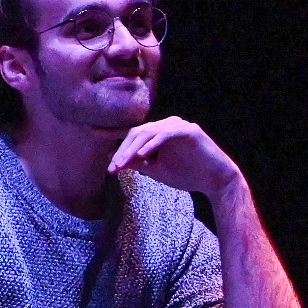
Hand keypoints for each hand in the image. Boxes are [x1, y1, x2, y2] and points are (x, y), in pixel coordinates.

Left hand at [107, 116, 242, 200]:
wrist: (215, 181)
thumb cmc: (186, 175)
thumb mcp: (155, 170)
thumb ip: (137, 163)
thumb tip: (115, 161)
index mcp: (158, 133)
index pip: (132, 132)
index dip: (113, 134)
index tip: (93, 133)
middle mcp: (167, 125)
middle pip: (137, 133)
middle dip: (122, 151)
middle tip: (112, 167)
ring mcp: (179, 126)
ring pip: (148, 133)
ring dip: (132, 150)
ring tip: (122, 164)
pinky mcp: (189, 131)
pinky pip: (165, 135)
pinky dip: (152, 145)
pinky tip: (142, 156)